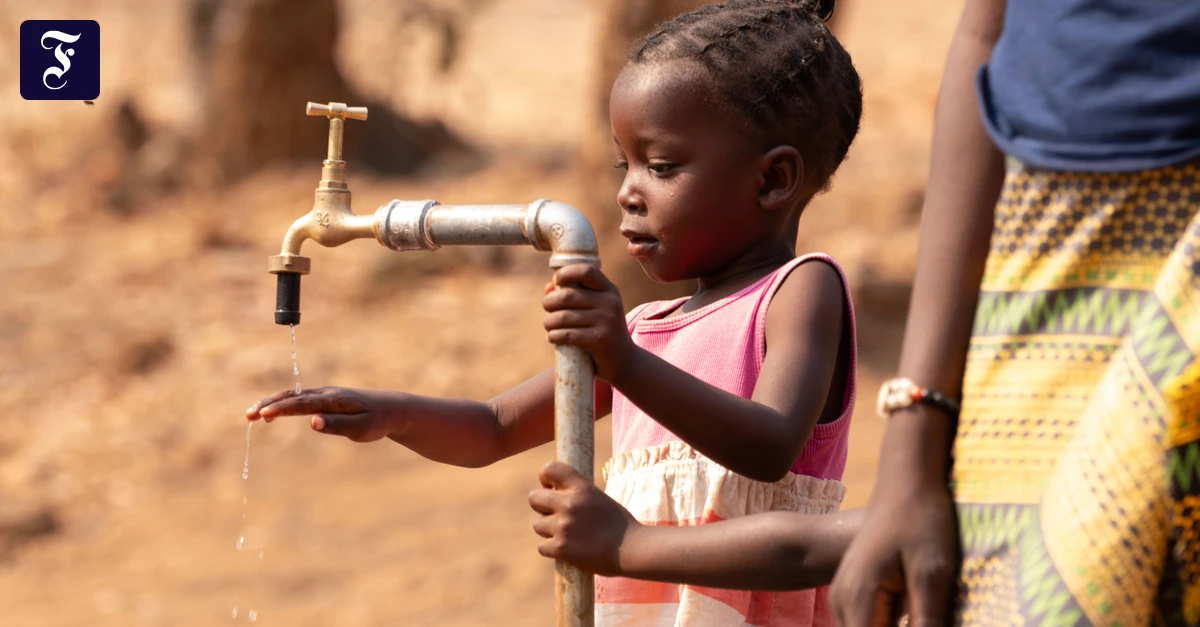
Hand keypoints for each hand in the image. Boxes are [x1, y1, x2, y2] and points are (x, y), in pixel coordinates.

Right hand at [244, 386, 396, 442]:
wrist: (391, 409)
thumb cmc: (376, 421)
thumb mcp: (361, 429)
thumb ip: (337, 425)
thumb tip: (313, 422)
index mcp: (334, 400)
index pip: (303, 404)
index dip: (282, 409)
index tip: (263, 415)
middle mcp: (326, 393)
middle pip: (292, 396)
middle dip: (268, 404)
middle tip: (248, 415)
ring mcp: (324, 394)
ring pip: (292, 396)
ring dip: (271, 403)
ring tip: (251, 415)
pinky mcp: (324, 398)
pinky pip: (298, 399)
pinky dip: (281, 403)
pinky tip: (270, 413)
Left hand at [528, 460, 640, 576]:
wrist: (631, 549)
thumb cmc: (617, 524)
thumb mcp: (598, 497)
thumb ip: (576, 493)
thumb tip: (552, 493)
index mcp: (581, 487)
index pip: (549, 469)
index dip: (545, 478)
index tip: (551, 488)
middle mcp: (569, 504)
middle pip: (533, 498)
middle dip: (541, 507)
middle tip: (555, 515)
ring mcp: (563, 526)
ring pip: (537, 525)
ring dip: (549, 531)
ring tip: (569, 535)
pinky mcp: (561, 548)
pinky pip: (542, 546)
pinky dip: (552, 549)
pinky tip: (568, 549)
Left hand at [542, 263, 636, 382]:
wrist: (625, 361)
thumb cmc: (602, 331)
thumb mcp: (595, 309)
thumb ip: (574, 295)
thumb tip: (548, 287)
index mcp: (609, 290)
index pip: (586, 271)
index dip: (566, 273)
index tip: (556, 281)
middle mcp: (610, 302)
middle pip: (567, 296)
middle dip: (549, 302)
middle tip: (547, 310)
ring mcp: (606, 321)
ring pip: (563, 317)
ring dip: (548, 322)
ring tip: (549, 326)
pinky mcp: (599, 340)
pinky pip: (567, 334)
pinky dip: (553, 336)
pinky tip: (552, 337)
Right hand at [829, 481, 957, 626]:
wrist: (906, 481)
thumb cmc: (921, 520)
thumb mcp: (932, 573)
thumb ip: (928, 621)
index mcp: (858, 597)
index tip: (929, 621)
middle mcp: (842, 602)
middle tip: (931, 615)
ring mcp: (844, 597)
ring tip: (925, 611)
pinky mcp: (855, 593)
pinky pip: (869, 624)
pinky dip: (890, 625)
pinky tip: (918, 613)